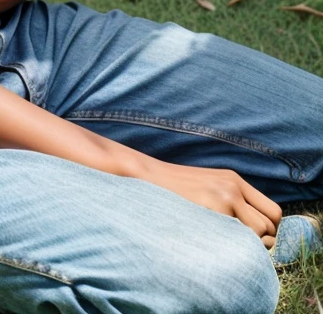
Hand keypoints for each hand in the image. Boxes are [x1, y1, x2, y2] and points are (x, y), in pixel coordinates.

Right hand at [146, 160, 281, 246]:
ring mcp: (225, 197)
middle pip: (271, 223)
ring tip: (228, 244)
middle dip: (263, 241)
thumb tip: (254, 231)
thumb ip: (230, 200)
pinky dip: (234, 244)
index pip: (273, 210)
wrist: (149, 177)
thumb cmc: (176, 189)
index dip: (269, 229)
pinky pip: (240, 236)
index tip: (254, 238)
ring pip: (259, 232)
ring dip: (249, 244)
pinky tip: (217, 242)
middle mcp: (234, 187)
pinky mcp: (214, 208)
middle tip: (243, 246)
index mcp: (234, 180)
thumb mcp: (208, 186)